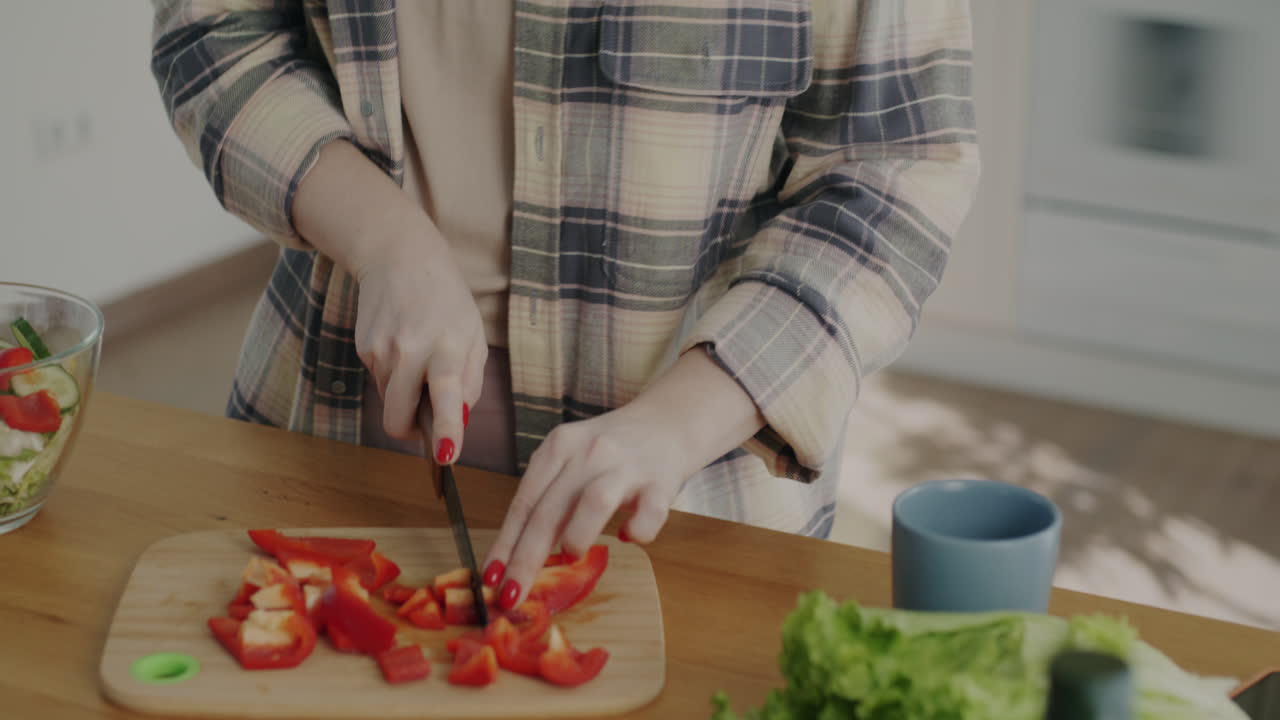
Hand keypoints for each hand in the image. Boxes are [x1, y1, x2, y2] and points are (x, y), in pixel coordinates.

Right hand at [291, 140, 484, 462]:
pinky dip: (394, 376)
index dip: (446, 429)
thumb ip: (470, 384)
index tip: (445, 456)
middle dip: (410, 430)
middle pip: (398, 418)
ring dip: (405, 395)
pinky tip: (403, 346)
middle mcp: (409, 350)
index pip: (446, 394)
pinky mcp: (363, 349)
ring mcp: (381, 351)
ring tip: (419, 359)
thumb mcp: (473, 338)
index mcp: (446, 347)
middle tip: (427, 423)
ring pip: (390, 401)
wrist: (400, 259)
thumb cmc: (447, 302)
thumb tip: (456, 424)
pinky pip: (381, 381)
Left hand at [481, 348, 766, 608]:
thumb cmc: (612, 451)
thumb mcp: (572, 461)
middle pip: (548, 510)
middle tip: (512, 596)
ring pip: (593, 503)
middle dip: (526, 559)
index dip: (504, 543)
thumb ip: (549, 499)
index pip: (523, 502)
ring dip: (575, 539)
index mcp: (560, 446)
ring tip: (570, 557)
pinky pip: (649, 515)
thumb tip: (516, 557)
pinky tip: (628, 536)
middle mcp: (589, 452)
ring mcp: (627, 466)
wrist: (670, 420)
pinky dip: (636, 533)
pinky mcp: (662, 481)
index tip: (490, 578)